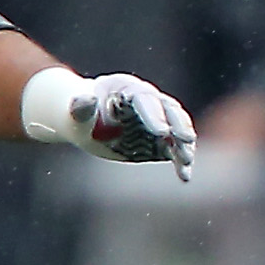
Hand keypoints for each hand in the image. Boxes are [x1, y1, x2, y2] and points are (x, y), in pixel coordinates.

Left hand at [21, 69, 197, 178]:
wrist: (88, 124)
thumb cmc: (82, 115)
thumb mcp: (77, 112)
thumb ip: (81, 106)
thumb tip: (86, 100)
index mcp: (128, 88)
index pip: (145, 99)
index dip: (155, 115)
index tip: (161, 132)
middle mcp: (149, 101)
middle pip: (170, 110)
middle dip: (179, 125)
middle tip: (186, 139)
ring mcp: (159, 120)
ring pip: (177, 129)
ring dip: (184, 144)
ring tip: (187, 160)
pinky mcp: (162, 140)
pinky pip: (175, 149)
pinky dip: (180, 162)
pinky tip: (184, 175)